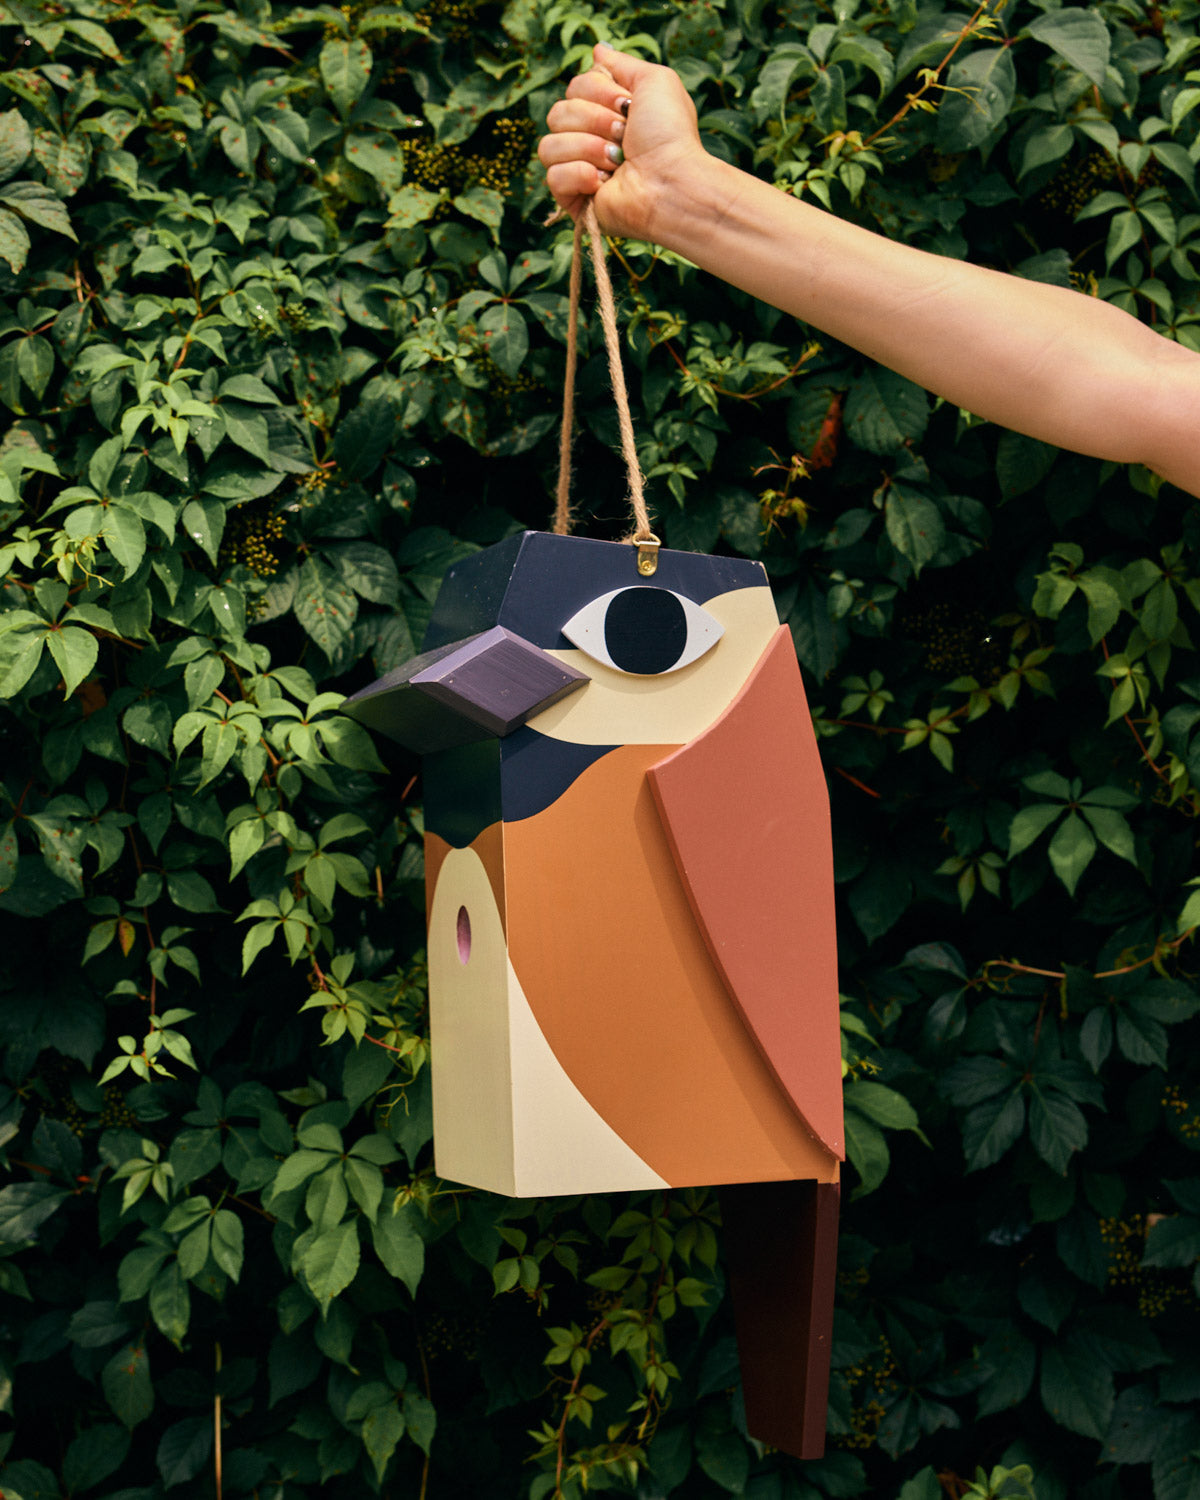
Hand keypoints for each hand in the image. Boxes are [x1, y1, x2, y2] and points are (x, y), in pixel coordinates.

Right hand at [538, 43, 706, 241]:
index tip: (627, 105)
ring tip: (617, 161)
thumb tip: (598, 51)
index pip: (573, 88)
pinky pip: (552, 177)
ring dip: (588, 148)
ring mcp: (580, 172)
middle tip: (623, 135)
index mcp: (606, 113)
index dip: (597, 92)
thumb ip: (623, 64)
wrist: (671, 180)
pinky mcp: (574, 200)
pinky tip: (603, 183)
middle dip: (594, 121)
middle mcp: (590, 140)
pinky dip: (579, 175)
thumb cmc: (670, 134)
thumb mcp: (654, 81)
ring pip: (549, 146)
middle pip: (557, 114)